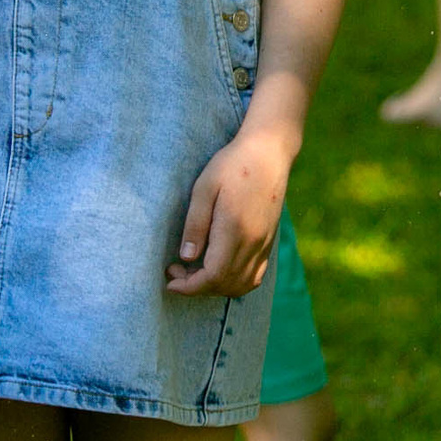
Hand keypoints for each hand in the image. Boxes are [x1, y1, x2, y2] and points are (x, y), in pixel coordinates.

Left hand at [167, 124, 291, 296]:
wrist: (269, 152)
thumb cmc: (232, 165)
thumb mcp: (204, 188)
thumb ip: (195, 225)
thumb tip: (186, 258)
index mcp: (235, 229)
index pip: (212, 276)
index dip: (189, 286)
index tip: (170, 280)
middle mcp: (253, 242)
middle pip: (226, 285)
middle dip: (198, 288)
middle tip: (177, 271)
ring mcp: (264, 243)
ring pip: (242, 285)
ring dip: (217, 288)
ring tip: (196, 271)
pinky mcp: (269, 241)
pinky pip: (255, 276)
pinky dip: (236, 282)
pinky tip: (220, 269)